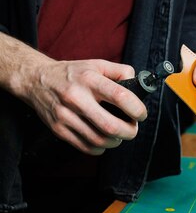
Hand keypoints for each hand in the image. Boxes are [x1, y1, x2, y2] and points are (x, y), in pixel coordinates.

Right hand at [23, 57, 145, 154]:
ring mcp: (66, 115)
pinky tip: (103, 140)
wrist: (37, 80)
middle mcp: (76, 98)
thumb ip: (120, 71)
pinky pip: (85, 147)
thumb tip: (138, 85)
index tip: (141, 114)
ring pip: (99, 140)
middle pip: (111, 125)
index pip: (120, 96)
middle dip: (129, 131)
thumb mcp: (96, 64)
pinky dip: (100, 148)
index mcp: (89, 79)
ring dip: (116, 141)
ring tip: (118, 134)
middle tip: (132, 128)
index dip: (137, 109)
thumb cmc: (72, 73)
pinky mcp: (58, 129)